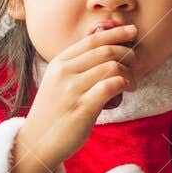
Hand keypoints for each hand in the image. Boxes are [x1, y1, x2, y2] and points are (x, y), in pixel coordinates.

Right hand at [5, 25, 138, 172]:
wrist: (36, 142)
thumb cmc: (54, 112)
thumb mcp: (58, 82)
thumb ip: (77, 66)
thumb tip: (108, 49)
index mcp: (59, 63)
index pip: (92, 40)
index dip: (116, 33)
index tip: (133, 30)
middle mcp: (63, 73)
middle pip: (106, 51)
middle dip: (127, 54)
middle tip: (136, 64)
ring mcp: (71, 91)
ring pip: (111, 67)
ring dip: (129, 73)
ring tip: (131, 83)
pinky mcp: (81, 109)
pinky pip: (109, 87)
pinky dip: (123, 84)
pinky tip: (126, 90)